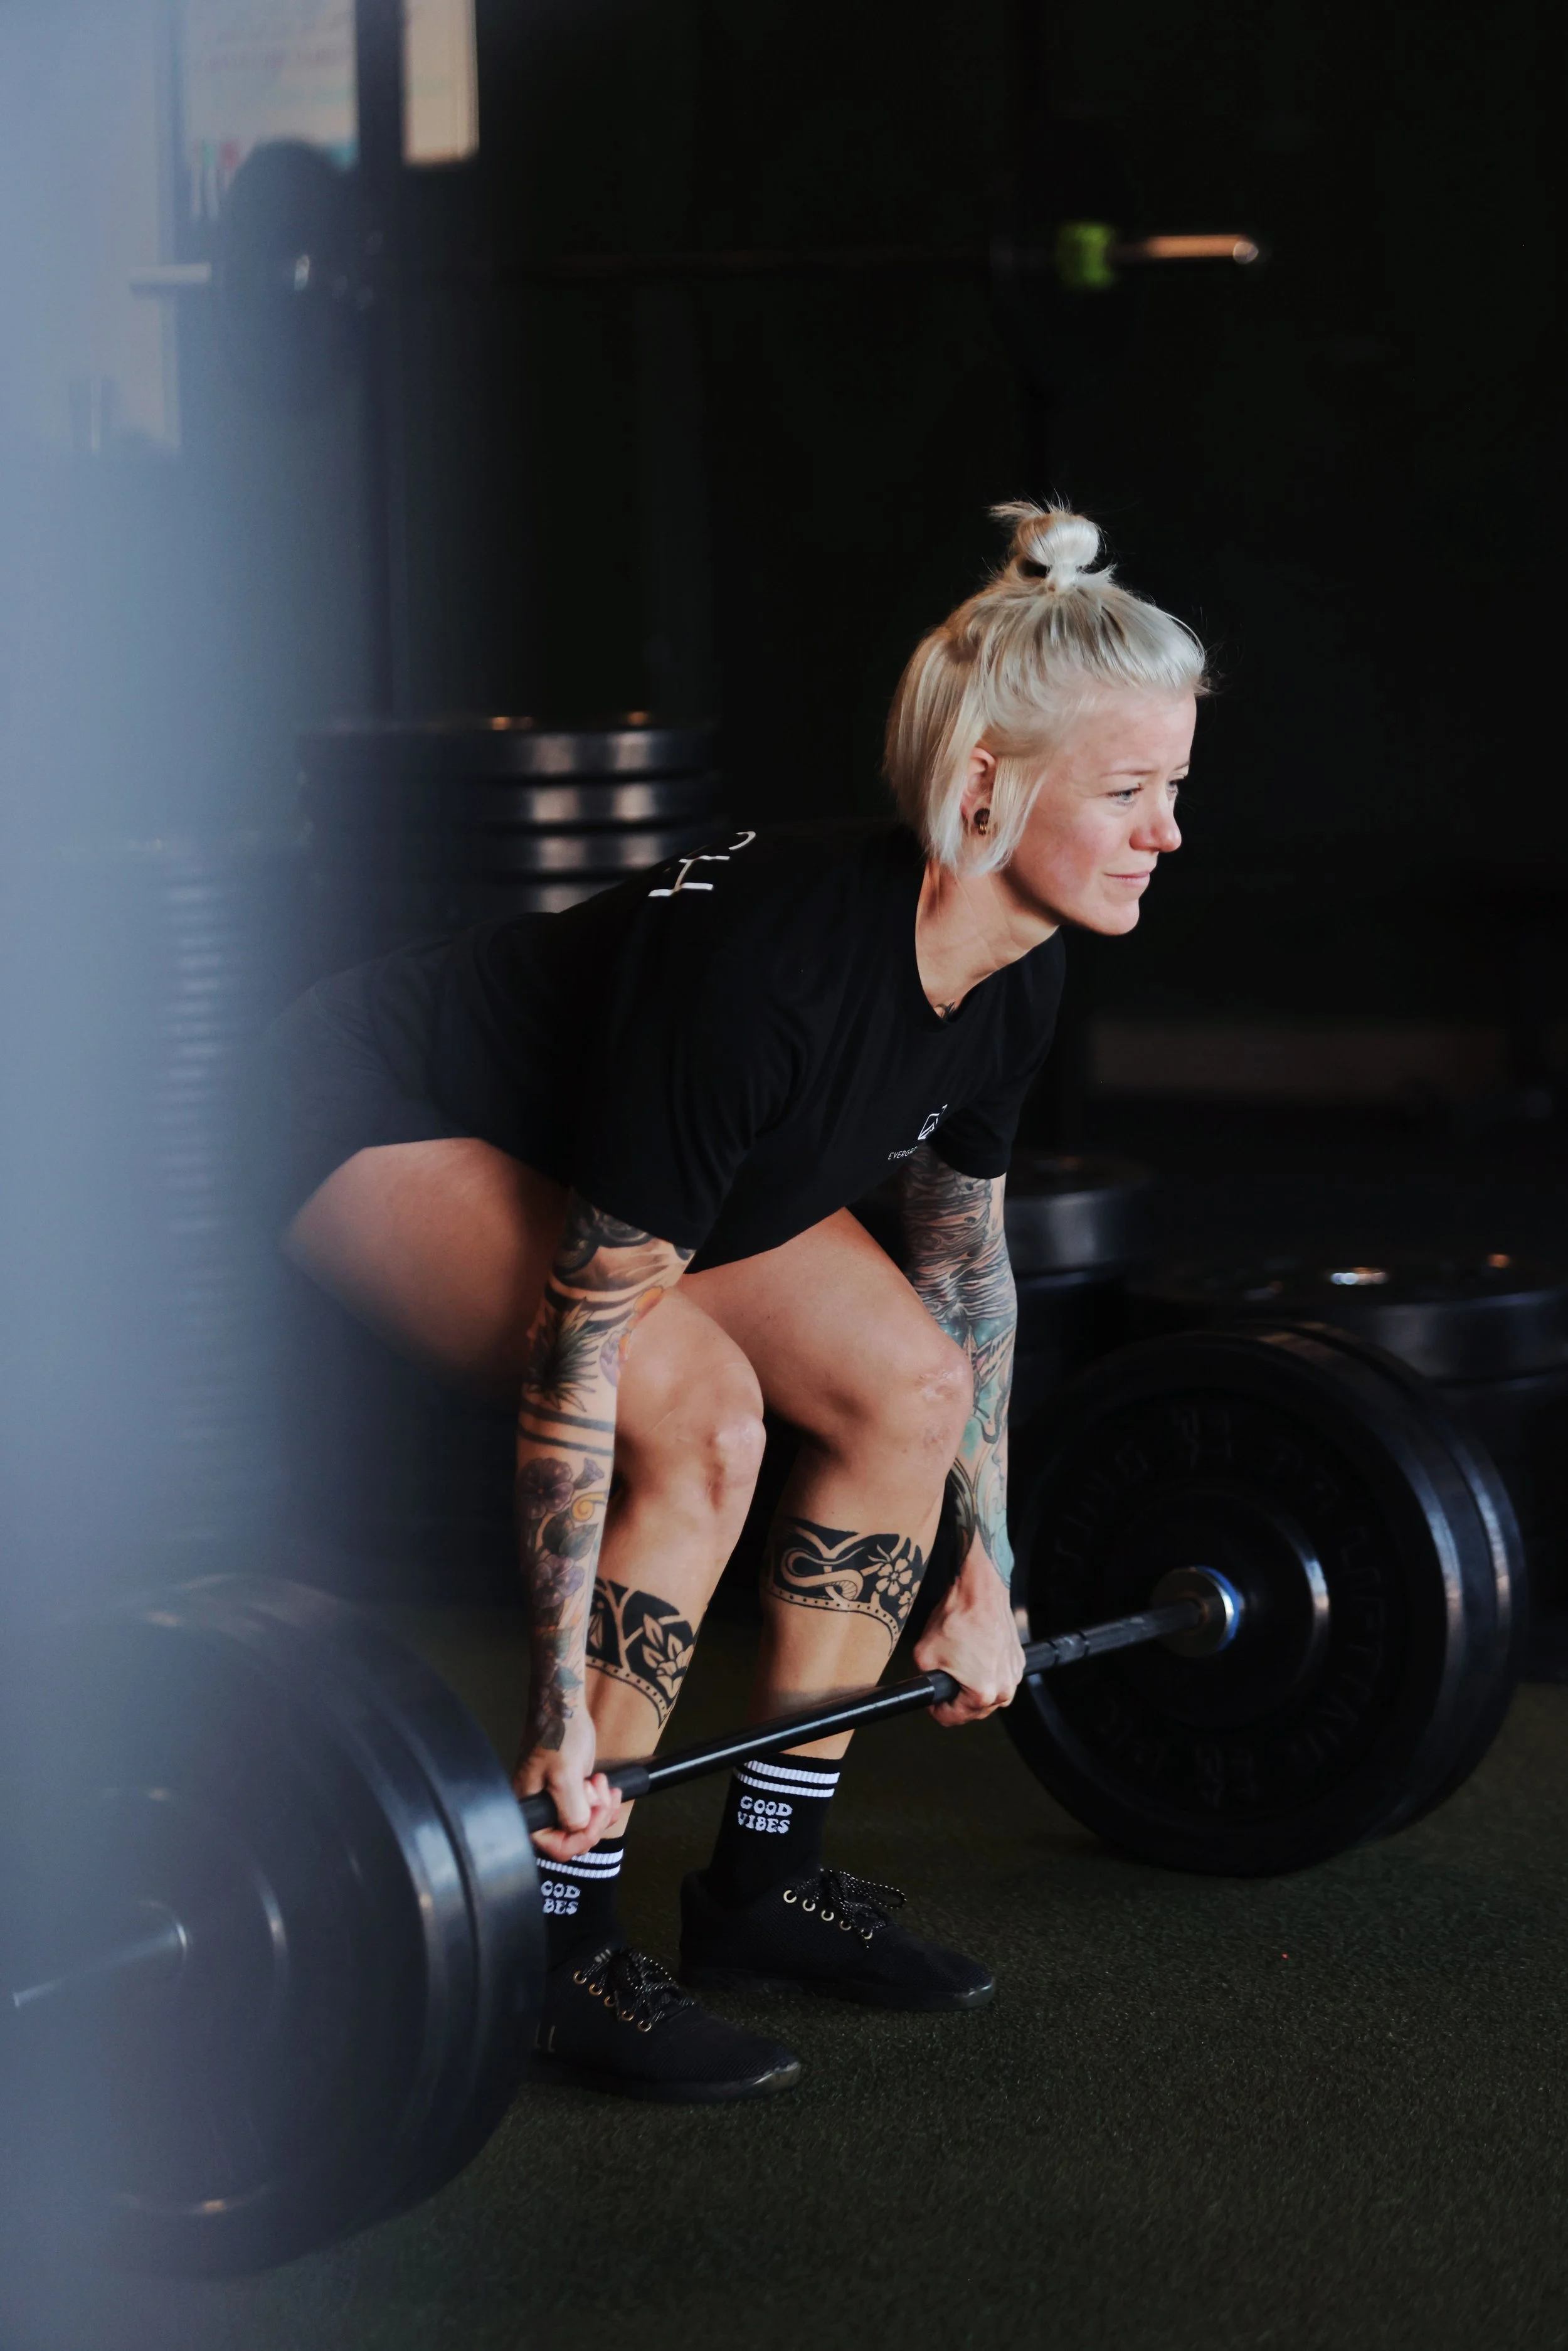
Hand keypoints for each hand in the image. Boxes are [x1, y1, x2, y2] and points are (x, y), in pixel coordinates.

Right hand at [513, 1707, 621, 1860]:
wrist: (565, 1707)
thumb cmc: (558, 1736)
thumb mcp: (564, 1776)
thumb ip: (571, 1810)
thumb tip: (579, 1829)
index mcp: (530, 1810)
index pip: (555, 1846)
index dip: (580, 1838)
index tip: (596, 1816)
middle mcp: (542, 1810)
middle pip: (574, 1837)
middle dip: (594, 1818)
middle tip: (599, 1793)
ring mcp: (558, 1801)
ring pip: (586, 1824)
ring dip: (602, 1809)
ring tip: (601, 1782)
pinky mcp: (573, 1792)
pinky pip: (591, 1810)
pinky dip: (604, 1803)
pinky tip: (608, 1787)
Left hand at [913, 1545, 1025, 1726]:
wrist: (980, 1591)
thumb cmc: (956, 1618)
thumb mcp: (924, 1656)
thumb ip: (924, 1683)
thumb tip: (927, 1692)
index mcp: (982, 1694)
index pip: (951, 1718)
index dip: (935, 1709)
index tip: (932, 1698)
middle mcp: (1004, 1689)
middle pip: (972, 1710)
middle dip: (954, 1699)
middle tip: (942, 1679)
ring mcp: (1014, 1675)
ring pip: (986, 1695)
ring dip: (971, 1686)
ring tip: (957, 1664)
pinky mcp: (1018, 1661)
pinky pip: (998, 1677)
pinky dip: (985, 1671)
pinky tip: (972, 1654)